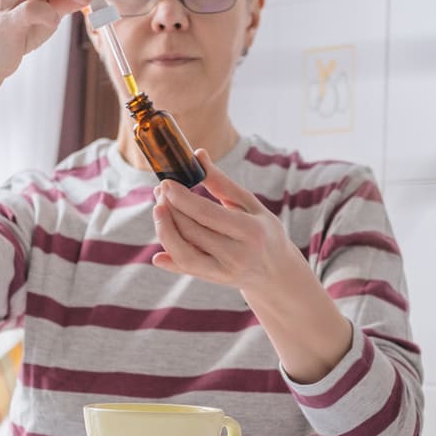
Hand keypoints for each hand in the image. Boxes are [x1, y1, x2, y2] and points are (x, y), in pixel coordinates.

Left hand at [151, 149, 303, 292]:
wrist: (277, 273)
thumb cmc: (264, 231)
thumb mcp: (251, 205)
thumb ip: (222, 183)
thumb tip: (198, 155)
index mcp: (250, 230)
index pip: (206, 213)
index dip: (181, 197)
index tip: (166, 182)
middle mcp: (238, 254)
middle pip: (192, 231)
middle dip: (170, 208)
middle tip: (160, 191)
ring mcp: (225, 271)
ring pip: (184, 253)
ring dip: (165, 230)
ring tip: (159, 210)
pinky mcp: (216, 280)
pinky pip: (187, 271)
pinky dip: (170, 262)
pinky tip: (158, 254)